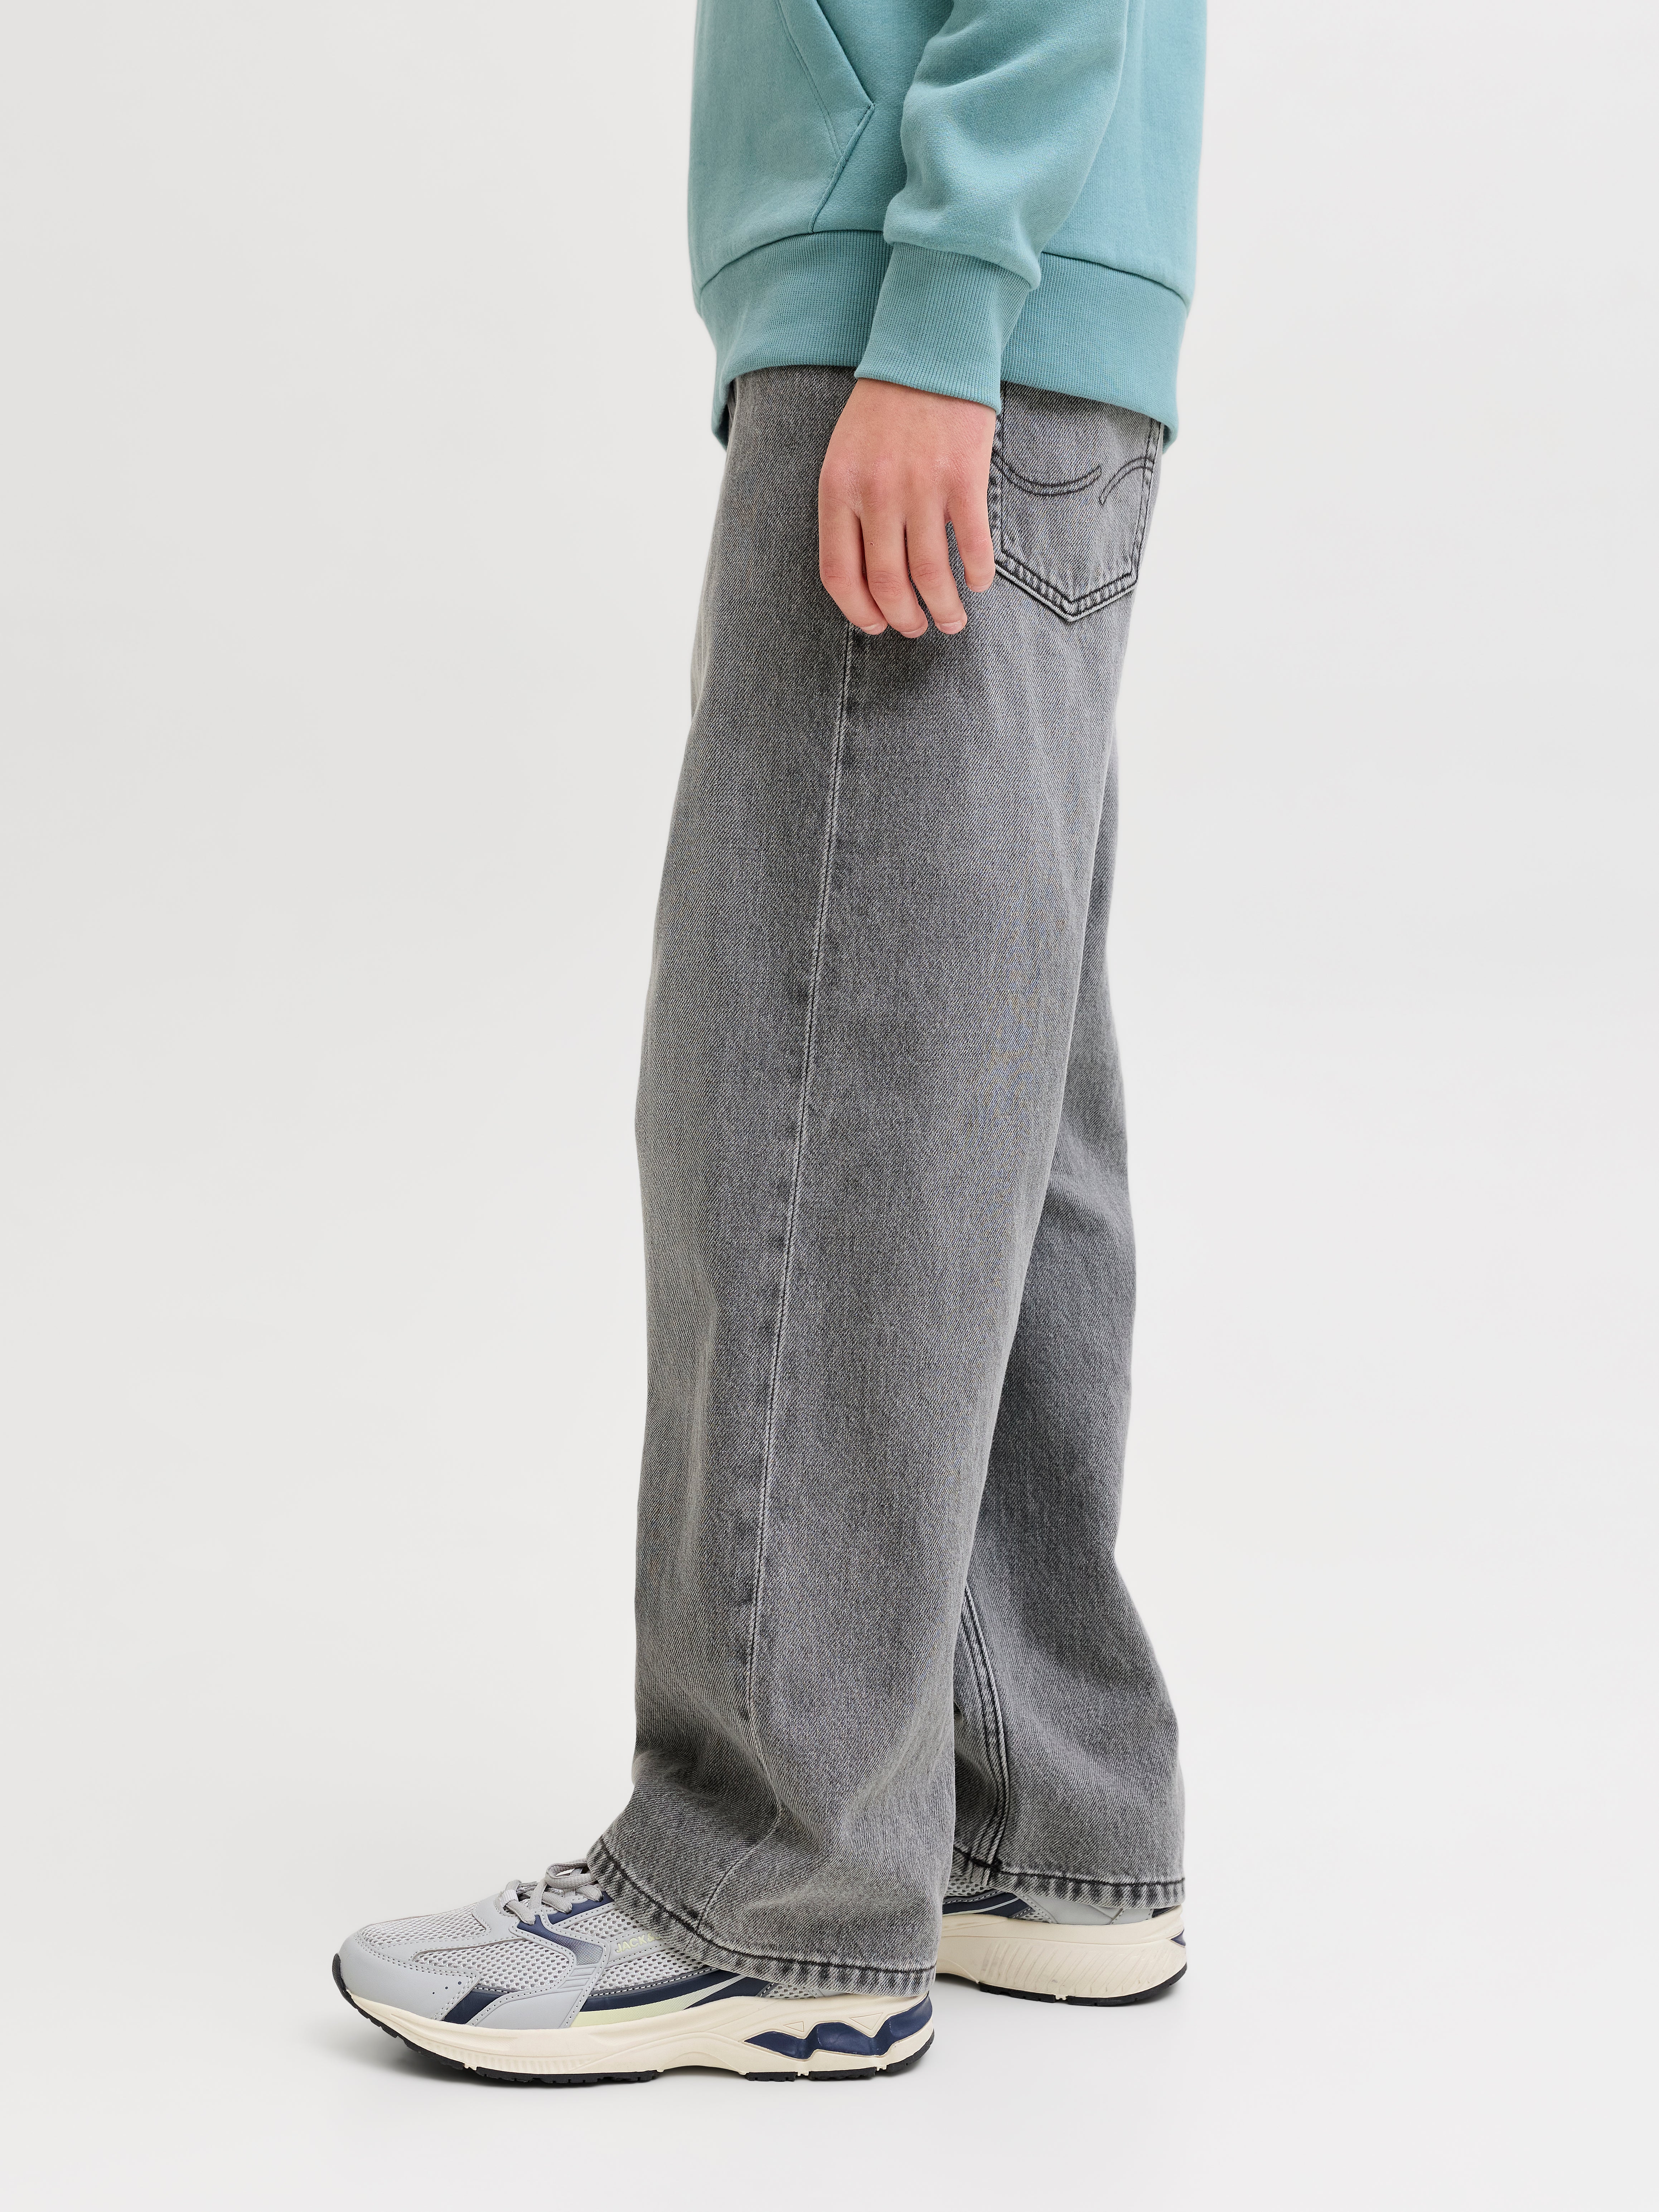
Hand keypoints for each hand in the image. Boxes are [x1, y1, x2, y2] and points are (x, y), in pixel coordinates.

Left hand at [818, 378, 997, 638]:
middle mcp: (875, 492)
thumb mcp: (845, 457)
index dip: (859, 613)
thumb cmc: (884, 412)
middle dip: (905, 619)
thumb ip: (848, 511)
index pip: (840, 574)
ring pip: (930, 574)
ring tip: (952, 621)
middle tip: (918, 629)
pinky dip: (977, 574)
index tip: (877, 626)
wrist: (928, 352)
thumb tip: (867, 578)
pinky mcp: (963, 477)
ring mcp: (920, 486)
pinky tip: (978, 583)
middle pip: (887, 584)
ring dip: (944, 608)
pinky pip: (971, 545)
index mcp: (837, 490)